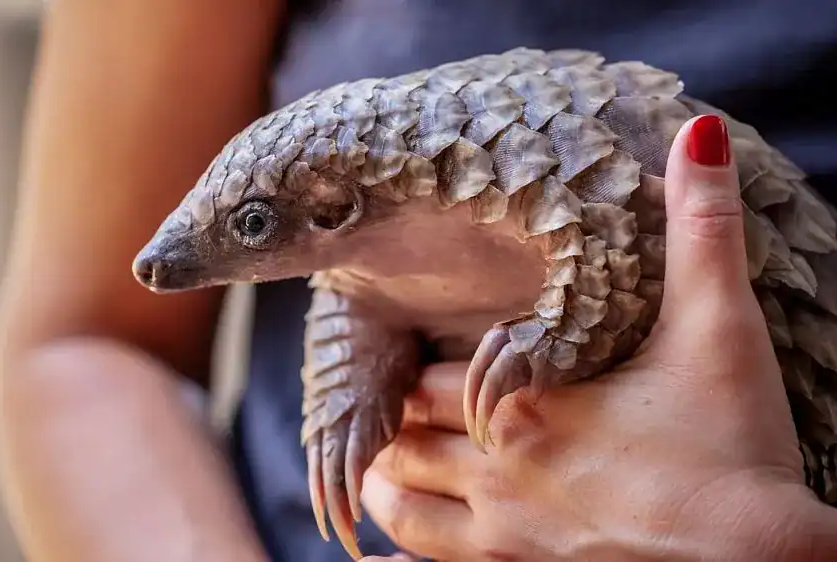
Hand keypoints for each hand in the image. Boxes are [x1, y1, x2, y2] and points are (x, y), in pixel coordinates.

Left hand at [359, 115, 836, 560]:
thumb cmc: (738, 449)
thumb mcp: (720, 329)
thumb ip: (702, 232)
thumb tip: (701, 135)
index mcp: (523, 407)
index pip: (427, 385)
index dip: (421, 379)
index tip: (426, 376)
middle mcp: (496, 475)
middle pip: (406, 445)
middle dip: (399, 431)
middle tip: (402, 423)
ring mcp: (501, 543)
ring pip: (404, 512)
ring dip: (389, 489)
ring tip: (389, 477)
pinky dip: (403, 560)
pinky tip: (388, 557)